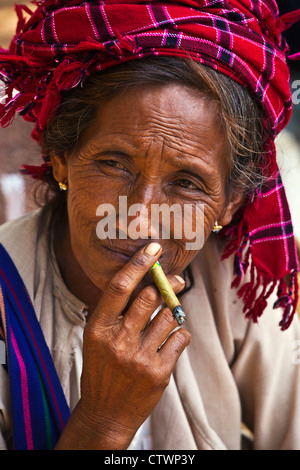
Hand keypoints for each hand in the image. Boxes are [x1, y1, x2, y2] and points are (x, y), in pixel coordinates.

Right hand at [56, 242, 190, 448]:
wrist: (106, 413)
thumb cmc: (103, 369)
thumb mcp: (98, 338)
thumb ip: (117, 312)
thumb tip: (148, 280)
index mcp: (99, 328)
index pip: (119, 287)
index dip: (138, 264)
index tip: (154, 248)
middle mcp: (118, 341)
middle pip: (150, 296)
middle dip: (167, 284)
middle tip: (176, 280)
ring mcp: (139, 358)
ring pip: (169, 316)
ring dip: (173, 312)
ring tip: (169, 318)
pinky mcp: (159, 372)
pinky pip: (180, 338)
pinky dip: (180, 334)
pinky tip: (171, 341)